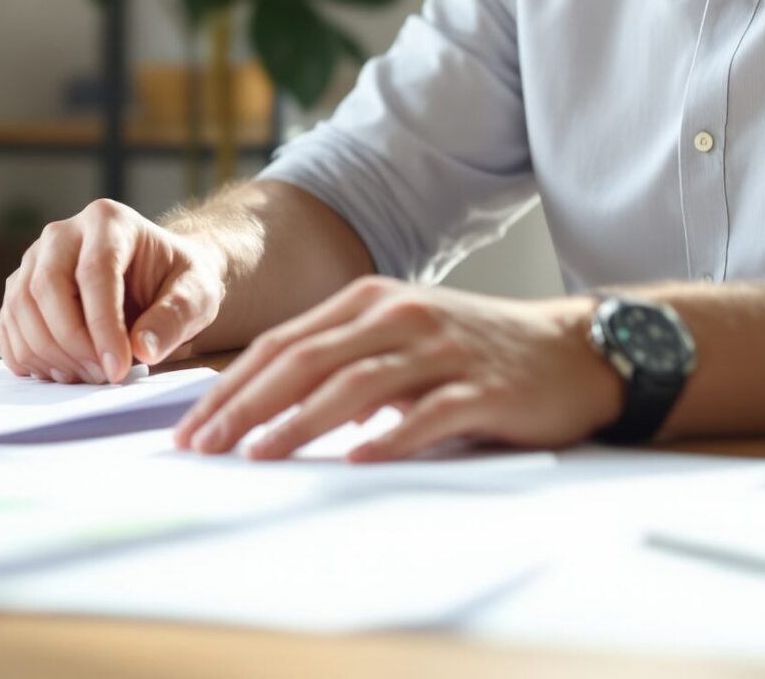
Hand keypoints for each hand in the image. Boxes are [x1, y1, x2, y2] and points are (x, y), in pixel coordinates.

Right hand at [0, 198, 225, 384]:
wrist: (159, 275)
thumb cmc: (177, 280)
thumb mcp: (197, 293)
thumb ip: (174, 317)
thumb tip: (142, 349)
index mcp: (109, 221)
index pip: (94, 272)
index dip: (102, 326)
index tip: (119, 368)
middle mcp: (64, 233)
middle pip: (46, 288)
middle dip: (72, 342)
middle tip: (104, 376)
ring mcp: (36, 259)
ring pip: (20, 308)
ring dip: (49, 354)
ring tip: (88, 377)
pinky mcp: (21, 287)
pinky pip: (9, 324)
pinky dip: (29, 356)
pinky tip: (62, 371)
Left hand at [173, 279, 624, 461]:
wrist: (572, 350)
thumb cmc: (474, 352)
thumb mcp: (400, 341)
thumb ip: (341, 364)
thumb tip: (265, 412)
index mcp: (369, 301)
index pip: (283, 344)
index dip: (231, 387)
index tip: (191, 428)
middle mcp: (399, 316)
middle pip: (305, 361)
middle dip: (245, 407)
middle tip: (203, 447)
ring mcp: (441, 350)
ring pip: (355, 386)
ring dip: (299, 424)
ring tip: (257, 456)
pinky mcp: (483, 388)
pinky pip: (428, 414)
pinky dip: (389, 438)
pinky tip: (357, 462)